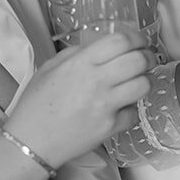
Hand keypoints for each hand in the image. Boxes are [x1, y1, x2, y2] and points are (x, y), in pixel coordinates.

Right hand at [6, 32, 151, 169]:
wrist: (31, 141)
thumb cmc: (36, 104)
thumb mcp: (50, 68)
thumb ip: (76, 54)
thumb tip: (98, 47)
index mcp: (81, 63)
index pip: (120, 41)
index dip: (137, 38)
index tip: (140, 40)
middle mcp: (96, 81)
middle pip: (138, 61)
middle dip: (147, 57)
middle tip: (146, 59)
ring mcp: (105, 106)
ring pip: (143, 86)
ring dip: (144, 81)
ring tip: (137, 81)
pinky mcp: (110, 127)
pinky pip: (134, 113)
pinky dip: (131, 108)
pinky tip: (123, 106)